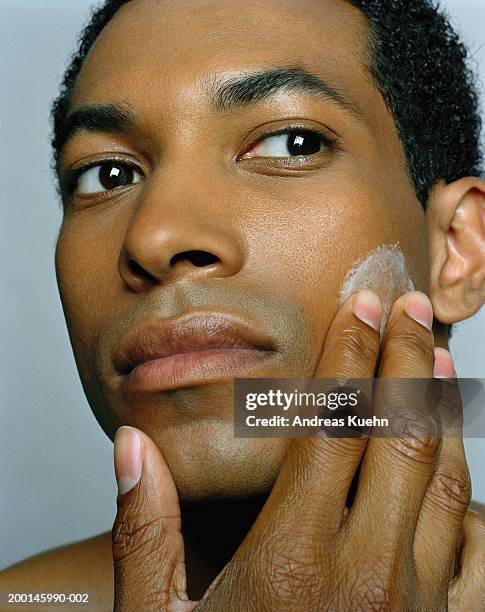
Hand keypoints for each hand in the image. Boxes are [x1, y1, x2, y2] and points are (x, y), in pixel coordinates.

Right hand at [111, 290, 484, 610]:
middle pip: (397, 438)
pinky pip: (477, 554)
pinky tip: (468, 468)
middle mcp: (365, 576)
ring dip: (443, 415)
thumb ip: (145, 532)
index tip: (358, 304)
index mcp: (291, 561)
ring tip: (439, 358)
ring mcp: (414, 610)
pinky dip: (475, 500)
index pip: (331, 425)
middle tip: (408, 307)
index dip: (348, 356)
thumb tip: (130, 445)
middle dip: (404, 361)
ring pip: (445, 486)